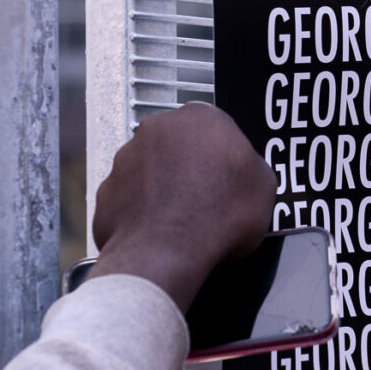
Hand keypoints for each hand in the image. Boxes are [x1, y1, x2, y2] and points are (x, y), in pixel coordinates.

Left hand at [90, 103, 277, 310]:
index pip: (216, 128)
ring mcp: (126, 158)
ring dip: (163, 187)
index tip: (230, 178)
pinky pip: (129, 198)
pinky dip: (141, 212)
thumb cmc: (219, 215)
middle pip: (179, 145)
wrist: (167, 251)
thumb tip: (247, 173)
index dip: (224, 155)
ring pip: (150, 169)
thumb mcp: (264, 187)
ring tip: (183, 221)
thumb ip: (252, 167)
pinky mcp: (106, 190)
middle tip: (208, 199)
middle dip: (191, 167)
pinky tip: (158, 233)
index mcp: (201, 118)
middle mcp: (158, 128)